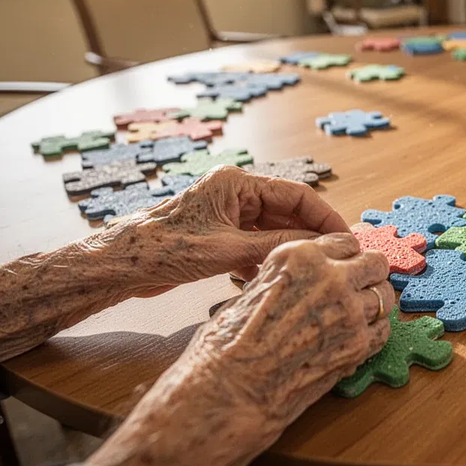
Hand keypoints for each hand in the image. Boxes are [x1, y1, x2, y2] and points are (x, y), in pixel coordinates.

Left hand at [0, 165, 351, 366]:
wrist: (119, 265)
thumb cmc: (164, 249)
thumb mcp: (226, 251)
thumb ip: (273, 247)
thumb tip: (318, 249)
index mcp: (236, 183)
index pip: (296, 193)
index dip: (325, 216)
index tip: (346, 239)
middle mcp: (234, 193)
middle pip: (286, 212)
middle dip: (309, 237)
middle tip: (334, 260)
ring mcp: (226, 214)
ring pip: (272, 232)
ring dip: (285, 253)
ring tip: (305, 274)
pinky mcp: (218, 235)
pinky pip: (254, 245)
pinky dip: (264, 262)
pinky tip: (268, 281)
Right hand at [89, 233, 392, 465]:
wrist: (231, 387)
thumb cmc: (230, 342)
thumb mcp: (254, 287)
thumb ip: (289, 275)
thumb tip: (308, 275)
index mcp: (301, 255)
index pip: (346, 241)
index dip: (345, 256)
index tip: (345, 267)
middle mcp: (331, 277)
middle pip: (375, 263)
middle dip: (369, 274)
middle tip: (359, 289)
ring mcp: (349, 311)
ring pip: (385, 296)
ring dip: (374, 305)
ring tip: (357, 317)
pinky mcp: (358, 345)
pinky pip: (384, 331)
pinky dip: (374, 334)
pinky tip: (356, 339)